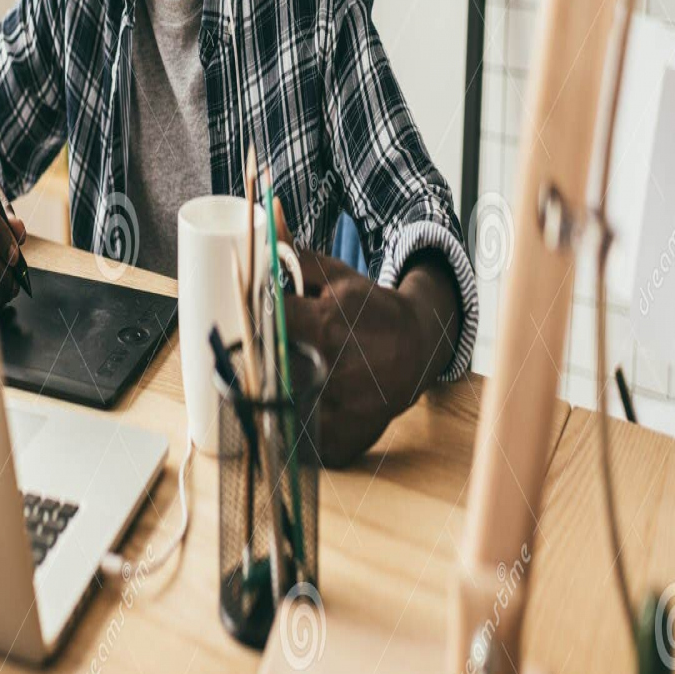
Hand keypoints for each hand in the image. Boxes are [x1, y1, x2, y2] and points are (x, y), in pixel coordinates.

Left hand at [274, 201, 459, 466]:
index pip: (269, 324)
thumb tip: (264, 227)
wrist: (419, 346)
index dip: (255, 321)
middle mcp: (334, 370)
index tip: (254, 322)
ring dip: (274, 401)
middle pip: (269, 370)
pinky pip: (305, 446)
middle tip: (258, 357)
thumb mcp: (338, 276)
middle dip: (260, 362)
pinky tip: (300, 416)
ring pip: (282, 412)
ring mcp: (343, 410)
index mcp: (327, 326)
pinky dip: (297, 435)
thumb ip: (295, 257)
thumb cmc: (370, 308)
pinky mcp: (347, 439)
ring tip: (275, 387)